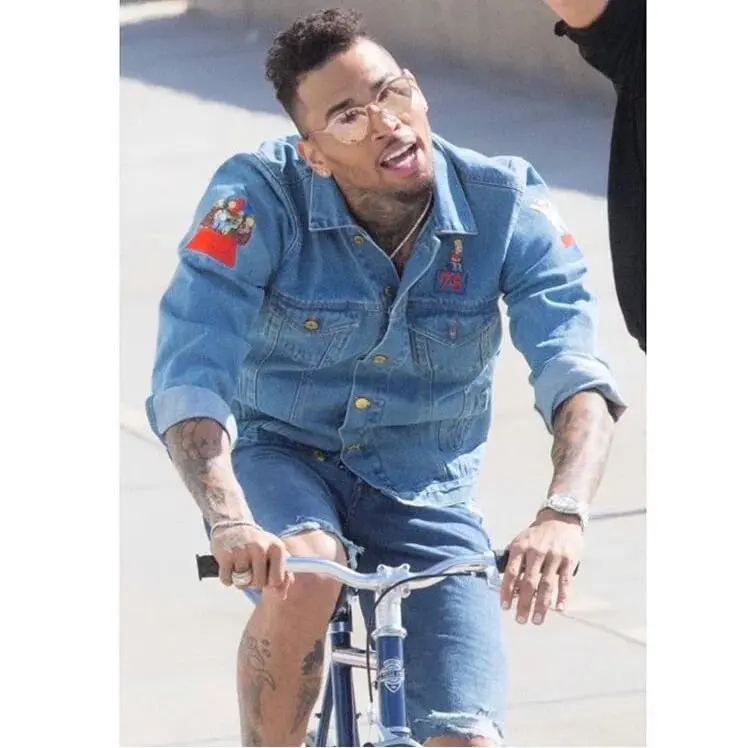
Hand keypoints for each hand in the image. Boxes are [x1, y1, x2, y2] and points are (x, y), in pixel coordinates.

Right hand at [210, 523, 292, 595]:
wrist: (234, 525)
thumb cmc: (258, 545)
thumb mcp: (275, 553)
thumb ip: (284, 574)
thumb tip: (281, 596)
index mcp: (277, 548)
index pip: (277, 581)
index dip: (270, 584)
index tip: (267, 577)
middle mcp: (261, 548)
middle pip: (258, 584)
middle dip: (253, 582)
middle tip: (251, 569)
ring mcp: (243, 550)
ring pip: (242, 583)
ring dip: (240, 580)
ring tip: (241, 566)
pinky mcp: (226, 554)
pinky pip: (227, 580)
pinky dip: (227, 578)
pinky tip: (230, 565)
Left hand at [500, 509, 583, 624]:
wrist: (560, 518)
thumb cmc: (537, 535)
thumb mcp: (521, 541)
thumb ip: (514, 561)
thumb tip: (505, 586)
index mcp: (520, 547)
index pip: (511, 573)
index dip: (507, 591)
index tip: (504, 607)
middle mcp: (536, 552)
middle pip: (528, 583)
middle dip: (524, 604)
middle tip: (520, 620)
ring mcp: (553, 556)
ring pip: (546, 585)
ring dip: (541, 605)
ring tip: (537, 620)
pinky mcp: (569, 559)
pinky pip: (565, 581)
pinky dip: (562, 596)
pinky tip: (559, 609)